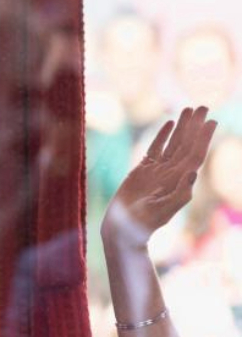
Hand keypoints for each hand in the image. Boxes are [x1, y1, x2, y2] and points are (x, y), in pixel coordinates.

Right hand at [104, 106, 215, 241]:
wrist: (125, 229)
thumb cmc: (144, 223)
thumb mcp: (163, 210)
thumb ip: (179, 194)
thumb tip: (193, 173)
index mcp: (180, 180)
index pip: (195, 154)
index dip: (203, 137)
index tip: (212, 121)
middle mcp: (172, 173)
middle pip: (186, 144)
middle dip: (195, 126)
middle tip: (203, 107)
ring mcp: (158, 170)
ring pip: (173, 143)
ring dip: (182, 127)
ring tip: (188, 110)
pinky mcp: (143, 170)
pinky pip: (156, 148)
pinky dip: (162, 135)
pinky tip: (168, 123)